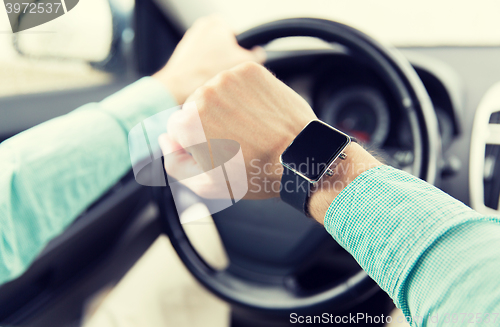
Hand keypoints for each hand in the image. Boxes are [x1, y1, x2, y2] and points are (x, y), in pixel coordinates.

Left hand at [153, 16, 265, 103]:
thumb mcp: (243, 63)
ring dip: (216, 67)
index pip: (238, 38)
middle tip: (228, 75)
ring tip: (215, 79)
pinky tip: (204, 82)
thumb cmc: (209, 73)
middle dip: (228, 60)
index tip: (238, 67)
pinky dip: (204, 72)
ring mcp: (190, 40)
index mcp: (217, 23)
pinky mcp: (182, 55)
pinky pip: (200, 63)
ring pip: (212, 56)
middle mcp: (201, 27)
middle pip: (225, 46)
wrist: (178, 87)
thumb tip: (259, 54)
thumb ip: (256, 55)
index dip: (242, 54)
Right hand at [159, 62, 316, 199]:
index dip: (195, 142)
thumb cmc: (253, 174)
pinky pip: (237, 81)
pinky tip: (258, 113)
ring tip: (249, 127)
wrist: (298, 157)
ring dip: (226, 106)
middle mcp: (203, 94)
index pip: (177, 126)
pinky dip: (245, 94)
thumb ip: (174, 162)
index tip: (216, 150)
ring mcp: (228, 78)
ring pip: (216, 91)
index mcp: (186, 122)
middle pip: (195, 106)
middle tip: (235, 141)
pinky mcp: (250, 70)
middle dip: (209, 122)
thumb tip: (166, 138)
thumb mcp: (205, 185)